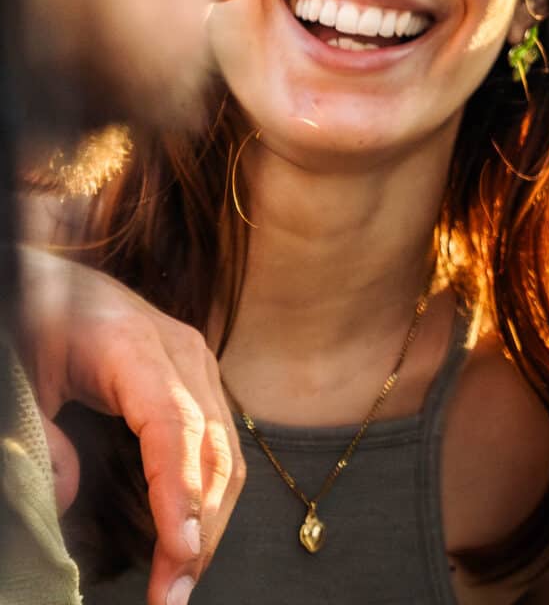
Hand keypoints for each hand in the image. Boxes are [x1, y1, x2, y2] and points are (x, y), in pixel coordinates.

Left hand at [21, 247, 236, 604]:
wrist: (50, 276)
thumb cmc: (32, 318)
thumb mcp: (18, 375)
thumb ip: (39, 433)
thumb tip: (68, 496)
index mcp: (136, 346)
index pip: (173, 428)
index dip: (180, 493)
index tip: (178, 552)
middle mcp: (183, 354)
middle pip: (212, 449)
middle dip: (201, 528)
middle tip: (174, 594)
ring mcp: (199, 366)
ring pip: (226, 453)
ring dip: (212, 521)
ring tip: (183, 580)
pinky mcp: (198, 382)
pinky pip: (219, 445)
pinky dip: (211, 497)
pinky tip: (190, 538)